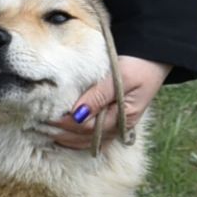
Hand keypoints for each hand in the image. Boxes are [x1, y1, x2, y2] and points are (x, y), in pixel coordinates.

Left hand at [50, 56, 168, 151]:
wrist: (156, 55)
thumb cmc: (139, 63)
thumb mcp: (120, 77)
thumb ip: (99, 96)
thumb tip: (77, 115)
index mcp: (123, 116)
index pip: (89, 128)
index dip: (67, 125)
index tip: (47, 119)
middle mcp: (121, 125)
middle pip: (87, 137)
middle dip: (63, 134)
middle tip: (39, 129)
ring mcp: (119, 123)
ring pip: (90, 140)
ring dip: (68, 139)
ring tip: (47, 134)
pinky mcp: (116, 118)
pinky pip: (96, 136)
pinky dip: (79, 139)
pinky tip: (65, 137)